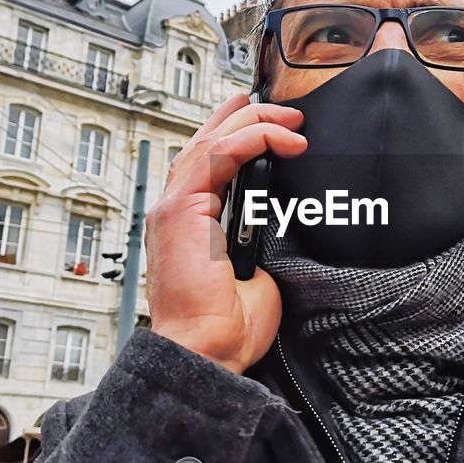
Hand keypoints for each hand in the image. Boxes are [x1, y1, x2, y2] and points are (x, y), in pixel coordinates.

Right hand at [145, 92, 306, 373]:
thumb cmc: (226, 326)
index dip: (239, 134)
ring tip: (290, 118)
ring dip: (254, 121)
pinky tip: (280, 136)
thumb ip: (262, 239)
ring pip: (211, 141)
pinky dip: (251, 139)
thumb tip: (286, 221)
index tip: (277, 126)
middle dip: (248, 117)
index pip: (209, 161)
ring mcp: (173, 208)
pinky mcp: (180, 211)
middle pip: (206, 142)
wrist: (208, 351)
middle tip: (287, 112)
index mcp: (189, 221)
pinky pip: (219, 156)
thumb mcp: (256, 270)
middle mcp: (175, 209)